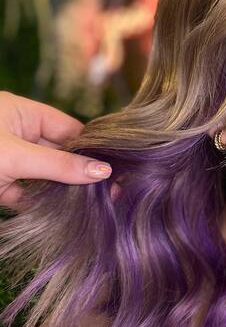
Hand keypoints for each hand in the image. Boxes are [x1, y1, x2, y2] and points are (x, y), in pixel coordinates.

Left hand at [0, 91, 111, 209]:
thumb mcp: (16, 157)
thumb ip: (59, 165)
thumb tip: (103, 171)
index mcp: (21, 113)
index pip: (68, 129)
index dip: (91, 147)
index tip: (113, 168)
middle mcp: (16, 134)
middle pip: (59, 153)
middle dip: (78, 172)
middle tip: (109, 191)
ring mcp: (6, 159)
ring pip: (43, 175)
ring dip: (61, 190)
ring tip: (90, 203)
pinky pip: (25, 193)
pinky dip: (38, 203)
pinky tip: (59, 212)